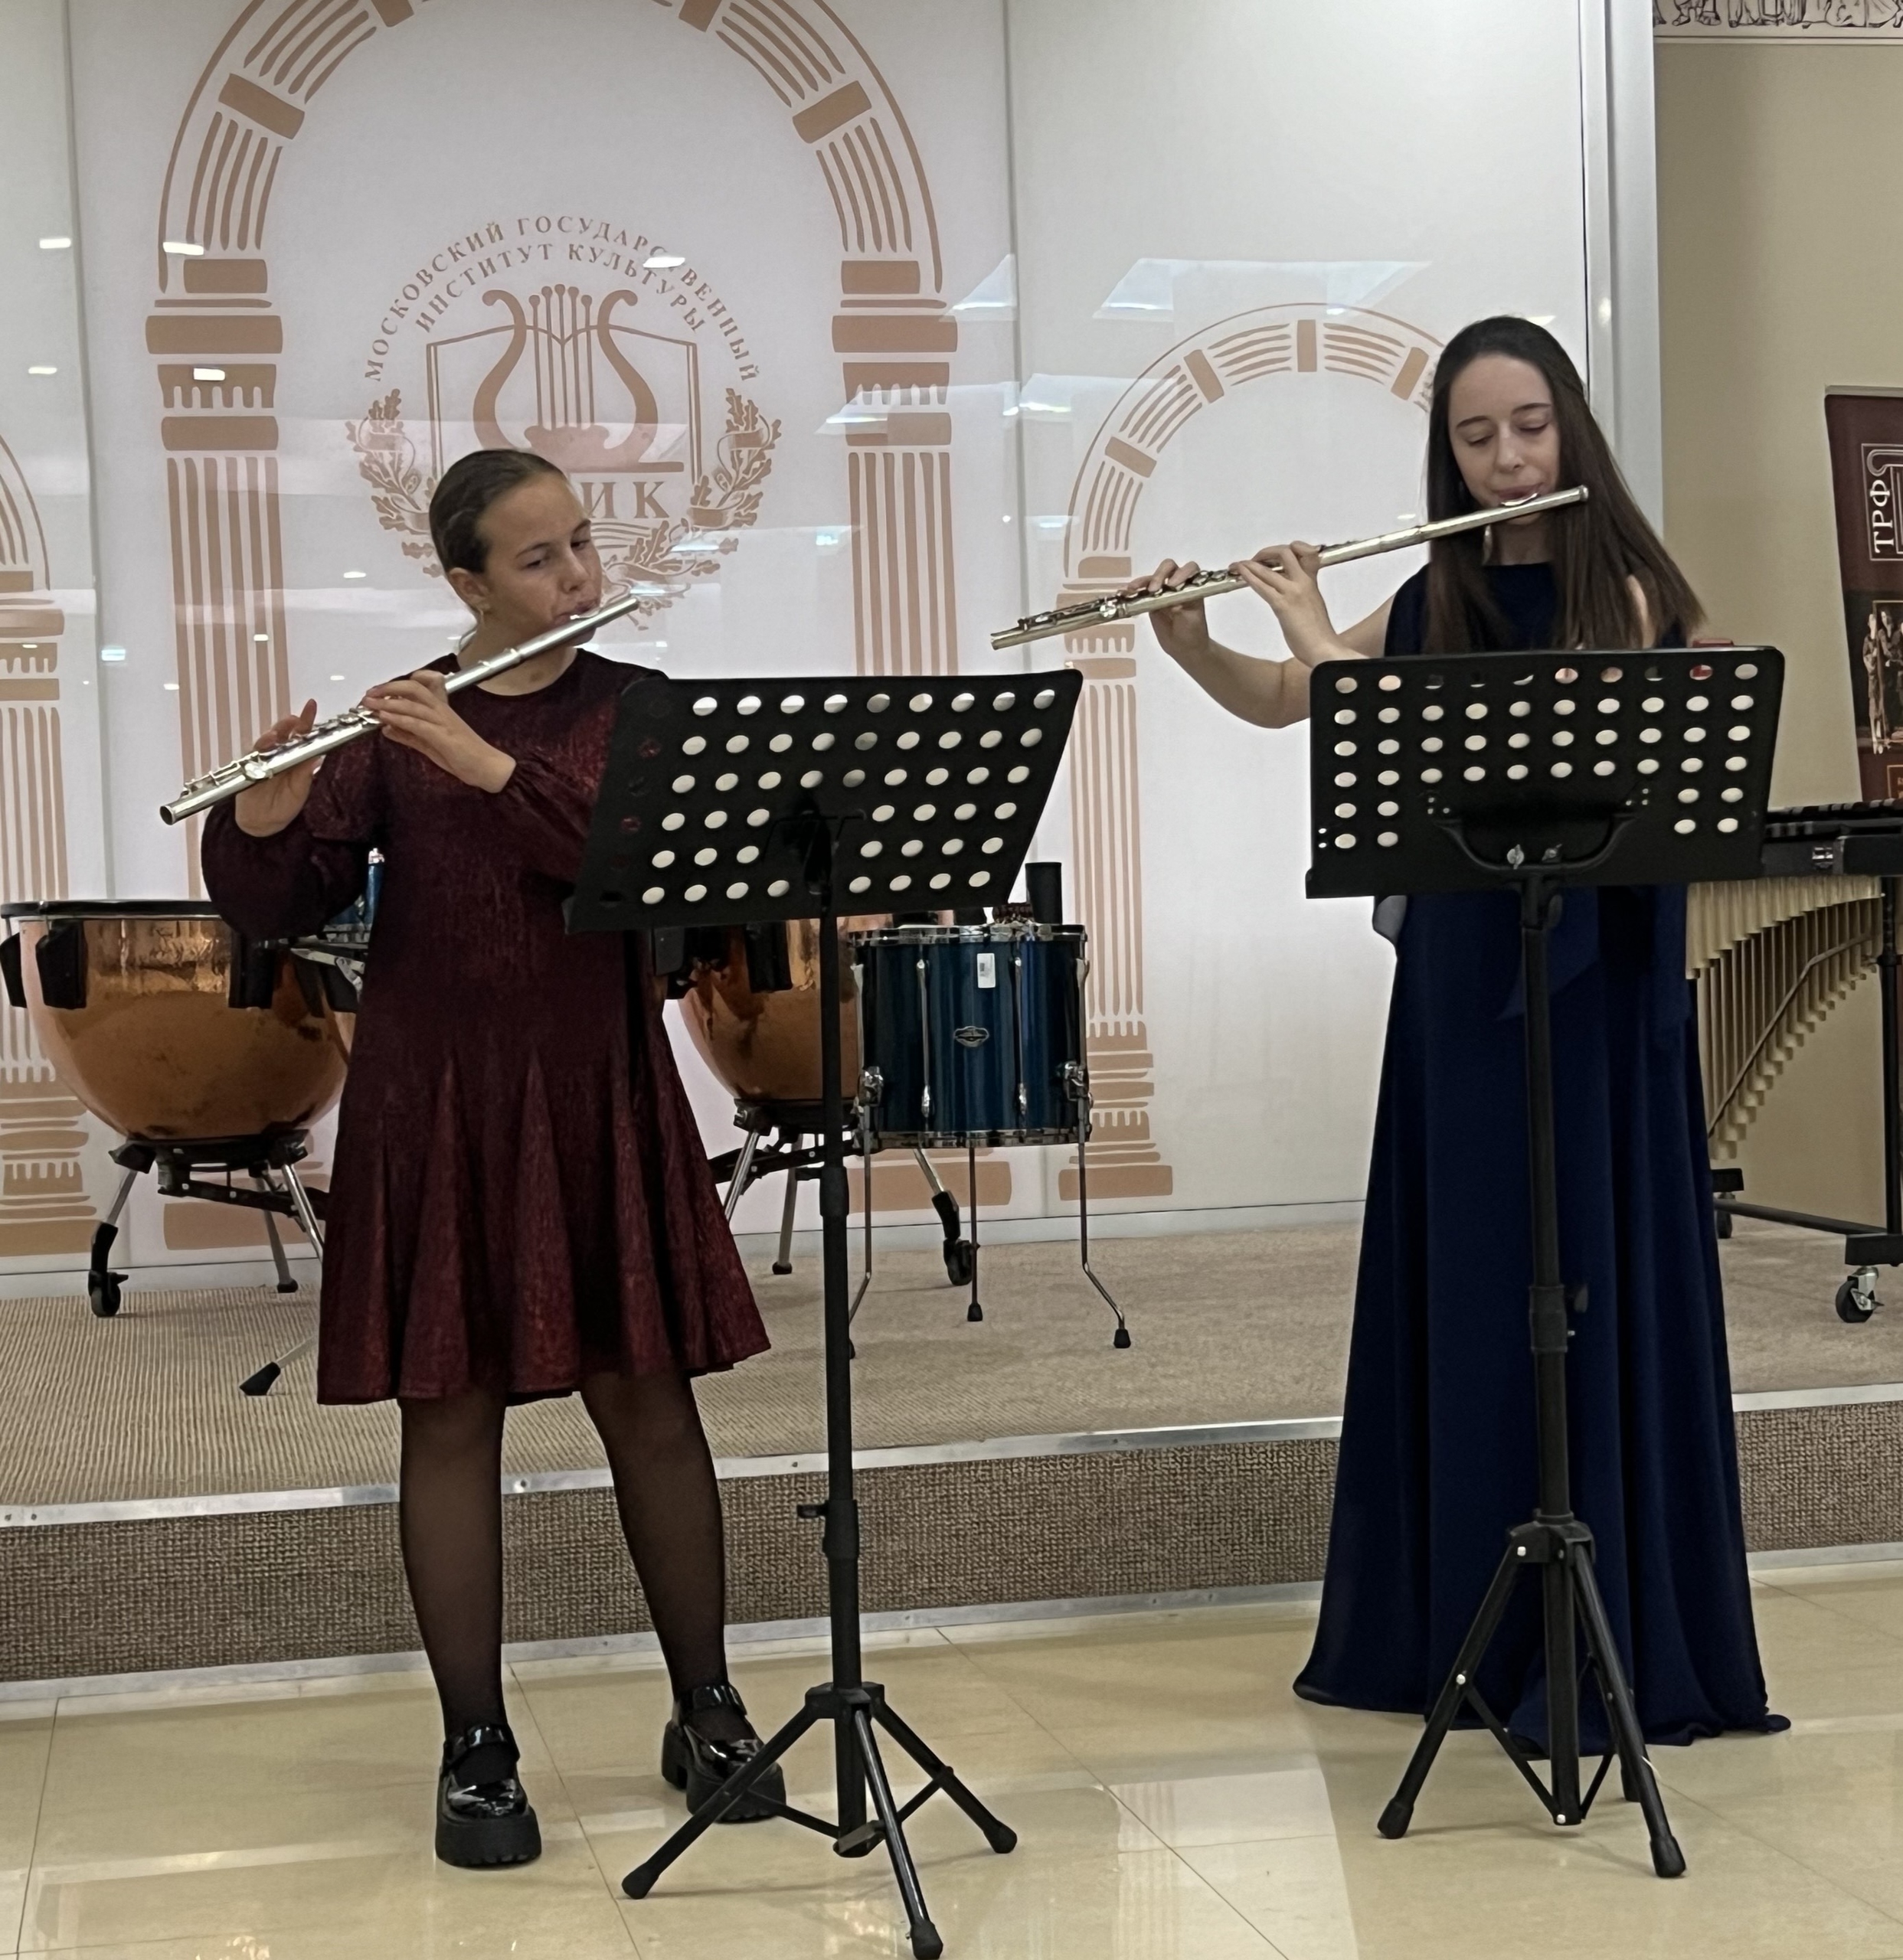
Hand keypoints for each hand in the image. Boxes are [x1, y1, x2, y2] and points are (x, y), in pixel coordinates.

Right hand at [234, 700, 319, 836]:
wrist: (262, 824)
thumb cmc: (284, 807)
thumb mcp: (299, 792)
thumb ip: (305, 776)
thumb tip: (318, 758)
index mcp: (296, 759)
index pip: (302, 736)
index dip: (306, 721)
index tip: (311, 705)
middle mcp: (280, 755)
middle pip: (285, 733)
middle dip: (290, 723)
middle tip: (295, 719)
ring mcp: (264, 758)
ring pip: (269, 739)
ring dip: (274, 732)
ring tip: (280, 731)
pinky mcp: (249, 765)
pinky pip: (253, 752)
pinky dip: (260, 746)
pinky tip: (267, 742)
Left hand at [366, 669, 515, 791]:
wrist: (487, 768)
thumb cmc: (464, 756)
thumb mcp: (430, 745)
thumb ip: (408, 736)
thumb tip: (386, 729)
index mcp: (440, 710)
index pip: (419, 687)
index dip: (397, 685)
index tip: (379, 692)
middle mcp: (441, 711)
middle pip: (413, 688)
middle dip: (387, 688)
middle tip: (368, 695)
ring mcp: (443, 721)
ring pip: (412, 704)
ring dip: (387, 703)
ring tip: (369, 704)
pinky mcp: (443, 735)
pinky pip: (418, 723)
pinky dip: (399, 719)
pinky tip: (384, 718)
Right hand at [1122, 559, 1211, 661]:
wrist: (1184, 647)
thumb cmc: (1193, 632)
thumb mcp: (1191, 620)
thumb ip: (1182, 608)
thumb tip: (1170, 602)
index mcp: (1193, 586)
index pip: (1189, 570)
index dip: (1182, 573)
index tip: (1172, 586)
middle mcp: (1178, 584)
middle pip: (1169, 568)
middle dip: (1160, 575)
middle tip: (1153, 590)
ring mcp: (1164, 591)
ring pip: (1154, 577)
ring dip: (1143, 580)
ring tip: (1133, 589)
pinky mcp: (1151, 600)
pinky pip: (1141, 591)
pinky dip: (1133, 590)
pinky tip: (1124, 592)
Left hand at [1228, 542, 1343, 666]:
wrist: (1324, 649)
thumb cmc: (1319, 635)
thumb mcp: (1315, 607)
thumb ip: (1305, 597)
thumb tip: (1293, 599)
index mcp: (1313, 583)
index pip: (1309, 554)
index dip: (1295, 547)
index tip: (1278, 556)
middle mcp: (1303, 582)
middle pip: (1286, 553)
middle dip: (1266, 552)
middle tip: (1255, 559)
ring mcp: (1293, 592)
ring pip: (1269, 569)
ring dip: (1250, 564)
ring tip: (1238, 565)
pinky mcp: (1282, 605)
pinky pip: (1262, 586)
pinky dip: (1248, 577)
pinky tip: (1240, 574)